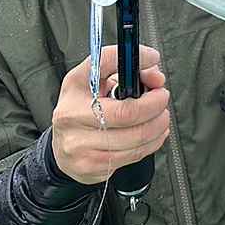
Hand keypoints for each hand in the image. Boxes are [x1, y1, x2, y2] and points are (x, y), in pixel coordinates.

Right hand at [51, 45, 169, 184]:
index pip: (106, 63)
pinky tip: (152, 135)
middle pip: (128, 112)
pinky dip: (152, 143)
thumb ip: (132, 72)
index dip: (136, 58)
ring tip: (160, 117)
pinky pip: (133, 155)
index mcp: (75, 86)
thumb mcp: (101, 81)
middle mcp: (71, 115)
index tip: (153, 57)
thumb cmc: (86, 107)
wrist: (62, 146)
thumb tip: (157, 79)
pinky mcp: (89, 166)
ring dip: (158, 125)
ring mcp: (78, 144)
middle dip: (156, 105)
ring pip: (136, 138)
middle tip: (162, 98)